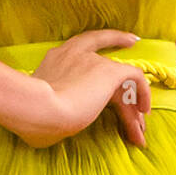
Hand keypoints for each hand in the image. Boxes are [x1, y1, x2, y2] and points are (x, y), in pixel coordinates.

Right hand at [1, 29, 151, 148]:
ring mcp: (92, 60)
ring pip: (121, 80)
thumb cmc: (30, 115)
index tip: (129, 41)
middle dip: (121, 96)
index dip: (109, 41)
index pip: (88, 43)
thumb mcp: (37, 108)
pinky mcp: (108, 71)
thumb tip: (41, 134)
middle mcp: (75, 53)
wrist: (38, 110)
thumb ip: (46, 110)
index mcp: (56, 59)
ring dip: (131, 105)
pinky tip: (144, 110)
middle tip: (132, 119)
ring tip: (139, 129)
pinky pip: (135, 76)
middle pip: (106, 68)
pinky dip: (143, 92)